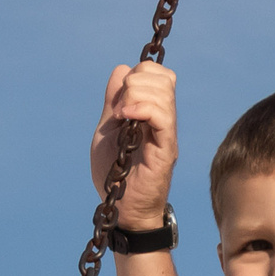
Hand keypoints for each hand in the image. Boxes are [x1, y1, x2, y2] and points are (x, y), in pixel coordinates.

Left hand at [91, 63, 178, 229]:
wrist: (122, 207)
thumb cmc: (116, 174)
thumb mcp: (107, 129)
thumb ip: (114, 101)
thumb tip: (122, 68)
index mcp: (151, 112)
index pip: (157, 74)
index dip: (137, 74)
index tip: (117, 99)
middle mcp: (164, 120)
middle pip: (163, 76)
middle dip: (135, 81)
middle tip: (119, 108)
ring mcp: (166, 133)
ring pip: (163, 91)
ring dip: (135, 95)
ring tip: (120, 117)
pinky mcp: (166, 148)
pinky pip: (163, 116)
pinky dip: (142, 108)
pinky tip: (126, 119)